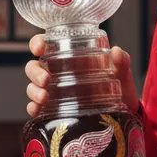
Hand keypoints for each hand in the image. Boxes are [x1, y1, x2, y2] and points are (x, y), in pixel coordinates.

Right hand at [24, 34, 139, 117]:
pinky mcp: (54, 110)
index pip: (45, 45)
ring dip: (34, 91)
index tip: (38, 48)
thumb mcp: (122, 74)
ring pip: (32, 87)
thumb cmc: (119, 88)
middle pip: (34, 67)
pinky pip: (36, 108)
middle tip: (46, 80)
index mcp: (68, 58)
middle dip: (35, 72)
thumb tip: (116, 51)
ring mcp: (54, 92)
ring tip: (44, 98)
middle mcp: (57, 73)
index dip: (36, 43)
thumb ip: (121, 61)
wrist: (124, 114)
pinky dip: (33, 108)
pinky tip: (37, 110)